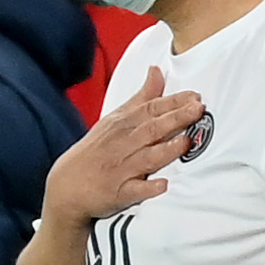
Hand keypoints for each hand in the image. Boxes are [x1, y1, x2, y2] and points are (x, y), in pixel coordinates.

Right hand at [43, 67, 206, 225]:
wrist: (67, 184)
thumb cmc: (98, 149)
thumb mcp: (116, 119)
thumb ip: (141, 97)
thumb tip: (157, 71)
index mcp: (124, 125)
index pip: (151, 110)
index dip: (173, 102)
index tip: (195, 96)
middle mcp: (123, 144)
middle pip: (152, 129)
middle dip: (175, 119)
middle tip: (198, 110)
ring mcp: (122, 169)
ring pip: (147, 158)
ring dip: (166, 150)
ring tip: (186, 143)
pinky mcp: (119, 193)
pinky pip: (135, 190)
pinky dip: (149, 187)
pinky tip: (163, 185)